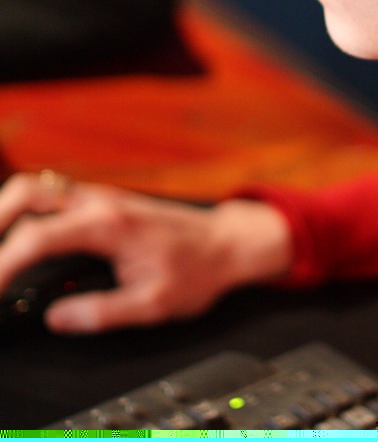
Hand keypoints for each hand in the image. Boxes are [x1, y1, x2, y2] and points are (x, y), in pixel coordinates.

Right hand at [0, 173, 292, 332]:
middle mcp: (100, 202)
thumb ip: (102, 312)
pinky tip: (22, 241)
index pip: (38, 237)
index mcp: (108, 225)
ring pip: (38, 188)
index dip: (3, 264)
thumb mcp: (153, 304)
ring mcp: (100, 198)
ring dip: (8, 214)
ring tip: (0, 254)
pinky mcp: (103, 202)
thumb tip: (58, 318)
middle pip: (27, 192)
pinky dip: (27, 214)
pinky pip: (54, 197)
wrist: (226, 244)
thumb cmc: (196, 270)